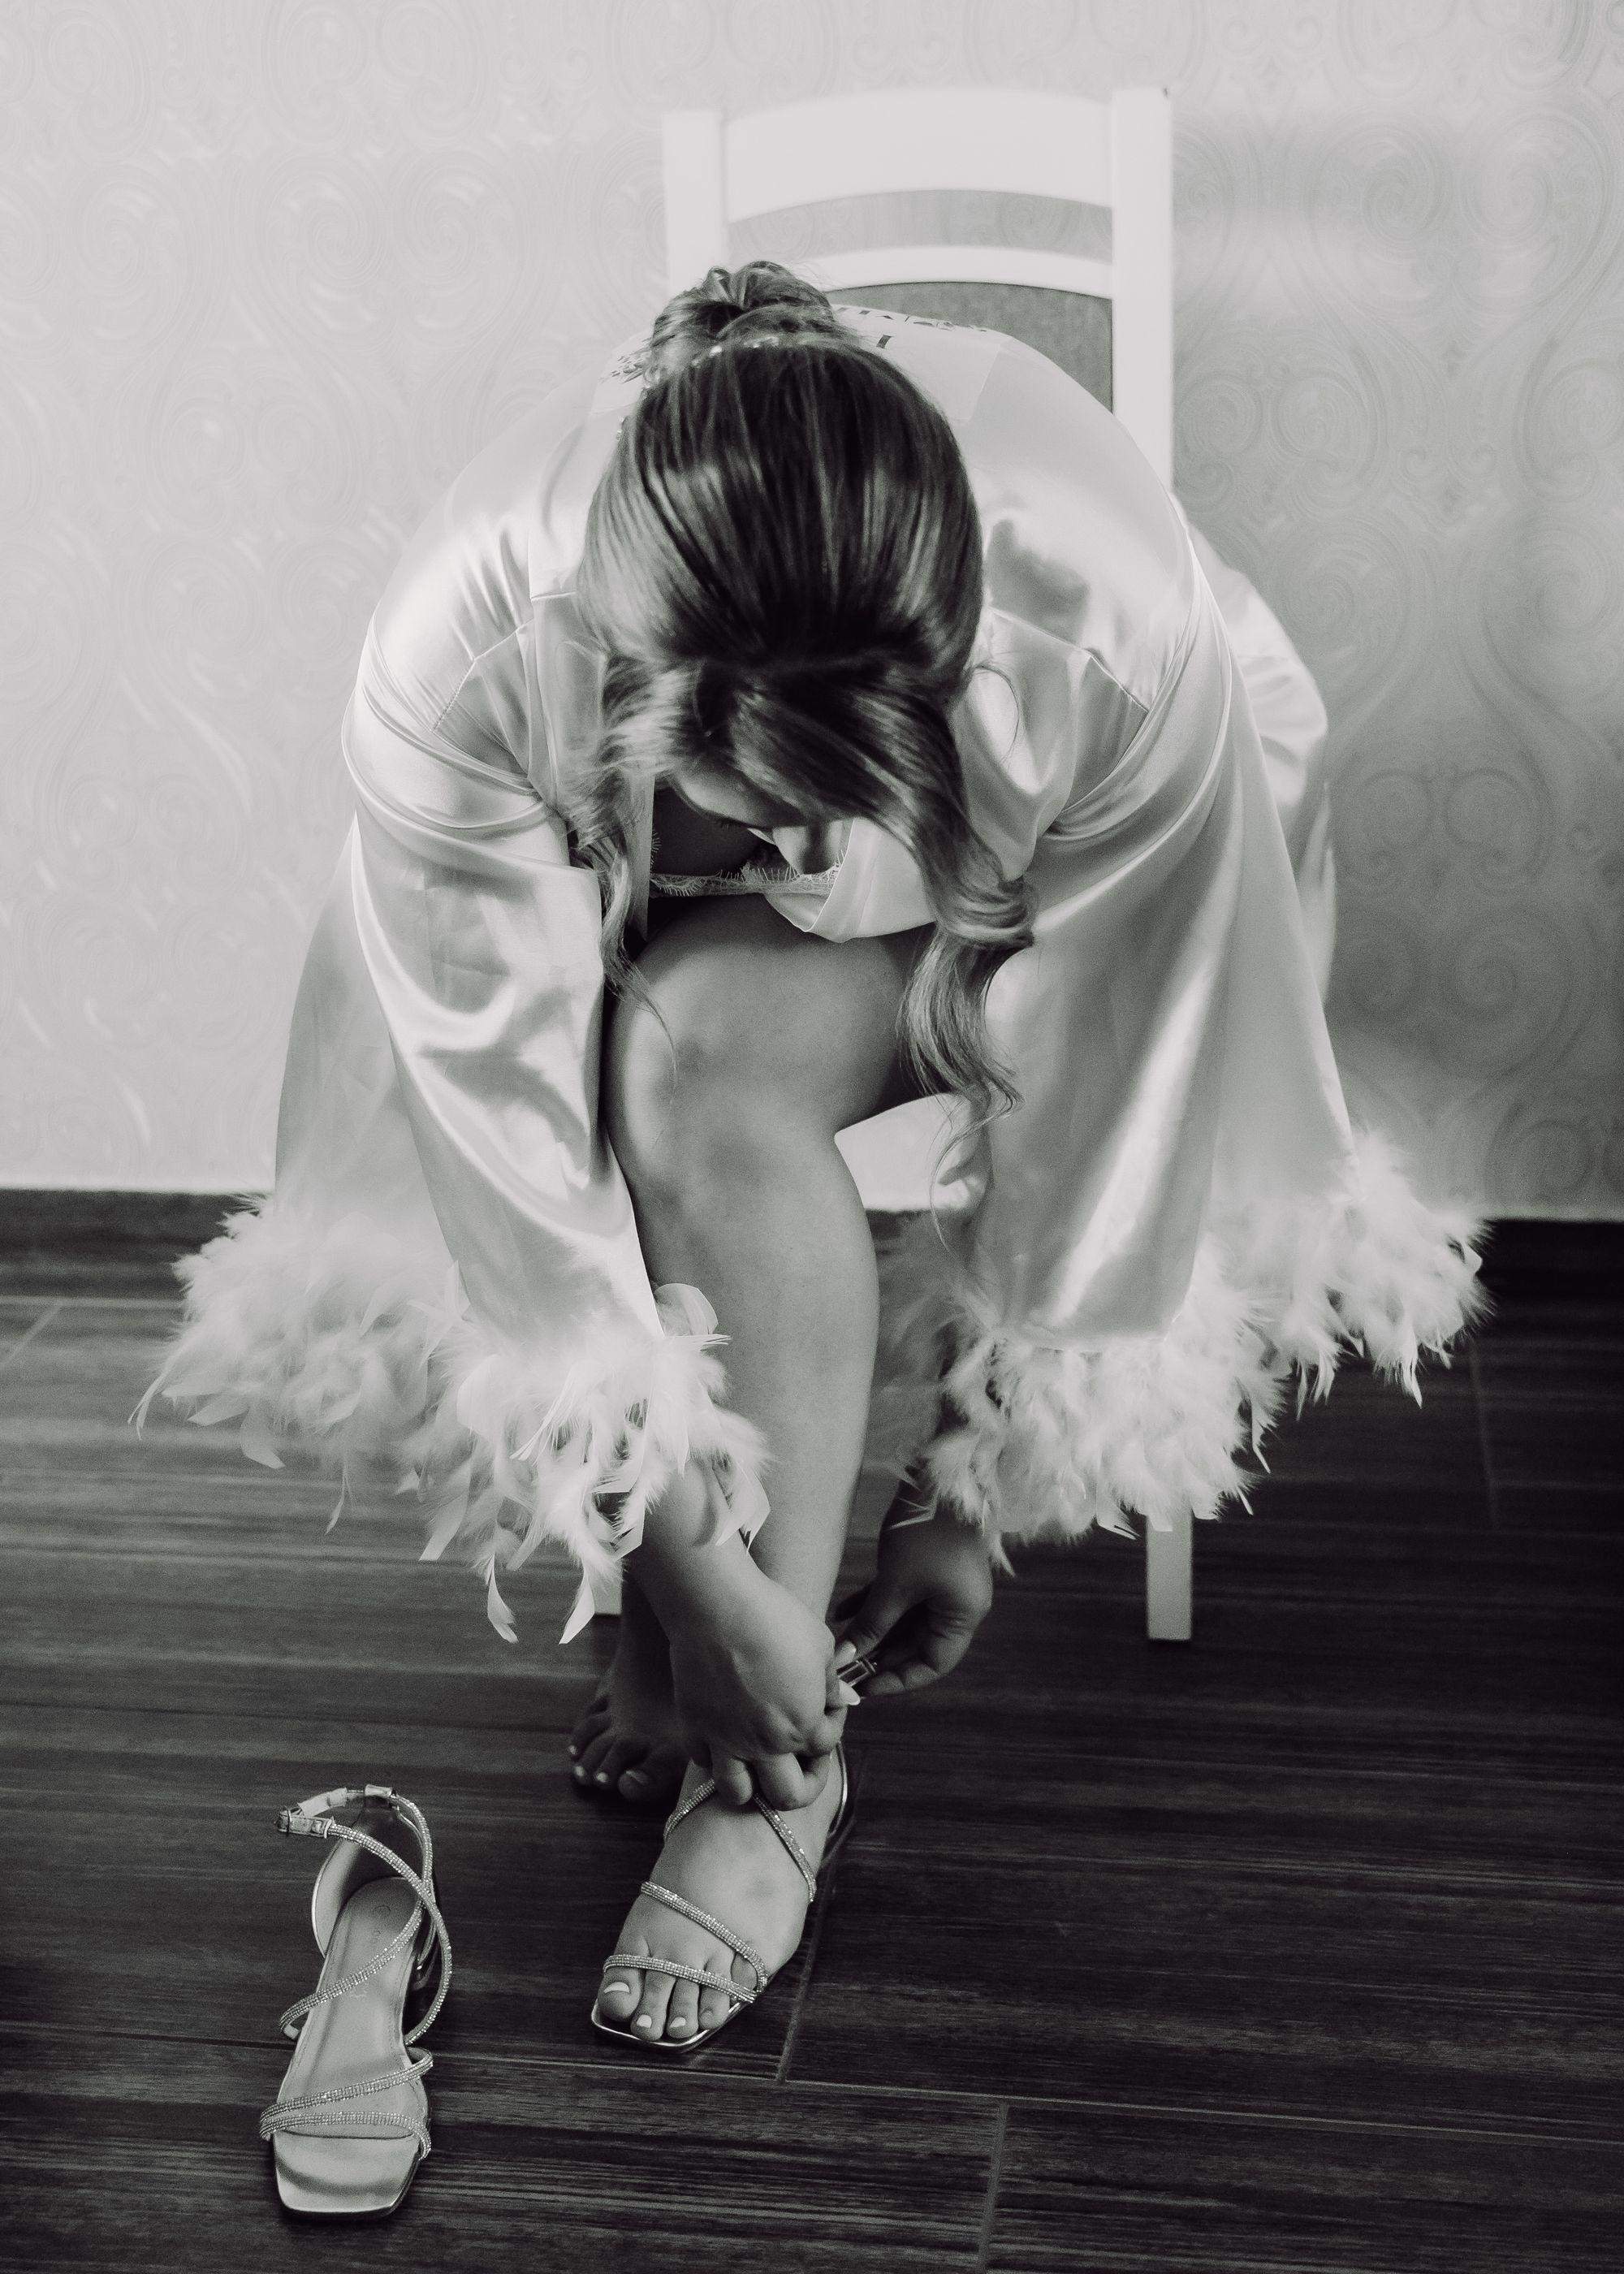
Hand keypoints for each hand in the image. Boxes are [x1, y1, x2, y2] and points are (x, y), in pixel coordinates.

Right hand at [667, 1558, 846, 1809]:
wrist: (717, 1605)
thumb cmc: (775, 1616)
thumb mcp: (820, 1644)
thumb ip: (832, 1679)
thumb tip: (841, 1697)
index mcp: (802, 1724)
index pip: (826, 1747)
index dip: (832, 1723)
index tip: (825, 1701)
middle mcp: (765, 1743)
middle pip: (788, 1796)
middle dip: (802, 1783)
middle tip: (799, 1757)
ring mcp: (725, 1739)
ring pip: (737, 1793)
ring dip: (751, 1784)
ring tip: (756, 1762)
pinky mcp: (694, 1726)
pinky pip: (702, 1760)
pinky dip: (714, 1754)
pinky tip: (724, 1732)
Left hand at [835, 1503, 993, 1698]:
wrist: (939, 1478)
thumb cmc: (926, 1533)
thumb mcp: (895, 1584)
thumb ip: (872, 1623)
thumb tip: (847, 1656)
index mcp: (961, 1617)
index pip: (932, 1665)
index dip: (898, 1679)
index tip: (865, 1686)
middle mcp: (955, 1606)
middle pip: (916, 1644)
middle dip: (879, 1654)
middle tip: (843, 1665)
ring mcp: (941, 1586)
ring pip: (903, 1620)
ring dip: (872, 1629)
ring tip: (838, 1641)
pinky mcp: (926, 1567)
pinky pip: (898, 1596)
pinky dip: (873, 1605)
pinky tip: (842, 1612)